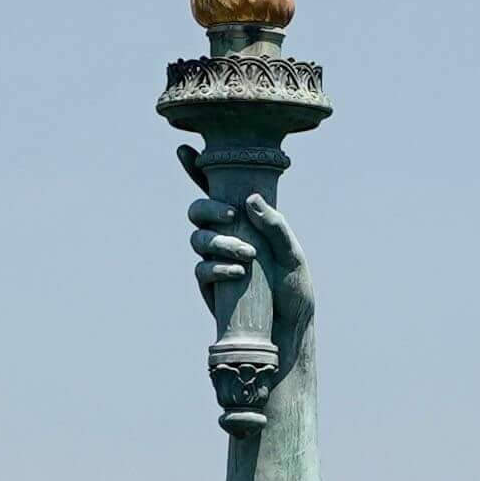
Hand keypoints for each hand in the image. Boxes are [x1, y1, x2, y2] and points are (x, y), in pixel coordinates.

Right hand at [181, 156, 308, 421]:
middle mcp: (226, 236)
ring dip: (219, 242)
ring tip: (247, 255)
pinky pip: (202, 269)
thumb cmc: (294, 289)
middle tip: (230, 215)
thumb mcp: (293, 255)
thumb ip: (276, 226)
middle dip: (209, 208)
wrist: (288, 331)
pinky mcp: (210, 285)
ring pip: (197, 238)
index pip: (218, 189)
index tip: (185, 149)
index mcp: (246, 220)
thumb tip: (250, 199)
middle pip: (198, 210)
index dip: (196, 168)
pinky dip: (217, 267)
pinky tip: (238, 272)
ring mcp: (215, 260)